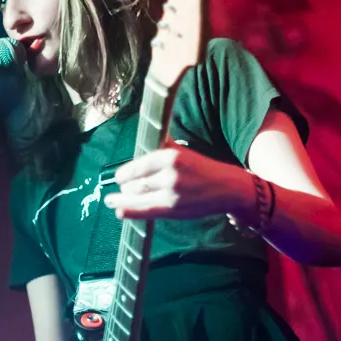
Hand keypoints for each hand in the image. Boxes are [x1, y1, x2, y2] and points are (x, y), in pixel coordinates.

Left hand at [104, 143, 248, 219]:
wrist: (227, 188)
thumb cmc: (202, 168)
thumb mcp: (183, 152)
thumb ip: (162, 144)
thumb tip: (145, 129)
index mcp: (170, 156)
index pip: (138, 166)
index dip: (124, 173)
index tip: (118, 177)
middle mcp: (170, 174)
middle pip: (135, 183)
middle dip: (125, 187)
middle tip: (121, 189)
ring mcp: (171, 194)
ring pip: (137, 197)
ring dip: (123, 199)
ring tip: (113, 201)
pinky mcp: (174, 209)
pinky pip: (146, 211)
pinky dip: (130, 211)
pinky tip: (119, 211)